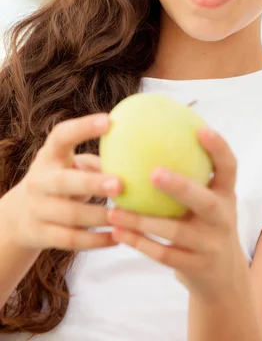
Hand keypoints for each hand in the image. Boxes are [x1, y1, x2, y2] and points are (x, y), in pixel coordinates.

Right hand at [4, 114, 123, 251]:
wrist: (19, 216)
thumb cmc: (61, 180)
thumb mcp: (70, 165)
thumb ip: (98, 160)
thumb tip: (141, 154)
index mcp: (49, 156)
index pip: (61, 136)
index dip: (83, 128)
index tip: (108, 121)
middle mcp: (39, 180)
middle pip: (63, 182)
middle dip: (92, 183)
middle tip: (120, 184)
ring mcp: (37, 208)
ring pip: (70, 215)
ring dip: (100, 216)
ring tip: (127, 216)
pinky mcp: (39, 234)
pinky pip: (70, 240)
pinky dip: (96, 241)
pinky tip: (118, 238)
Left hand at [107, 128, 248, 299]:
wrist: (223, 276)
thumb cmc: (204, 222)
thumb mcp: (208, 199)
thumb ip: (189, 174)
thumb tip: (147, 134)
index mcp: (226, 194)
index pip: (229, 167)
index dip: (219, 148)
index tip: (201, 129)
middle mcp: (223, 217)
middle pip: (204, 201)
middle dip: (180, 187)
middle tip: (153, 173)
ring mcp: (211, 244)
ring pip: (176, 231)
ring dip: (142, 220)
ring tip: (114, 209)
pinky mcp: (196, 267)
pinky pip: (163, 254)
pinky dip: (139, 243)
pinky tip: (117, 231)